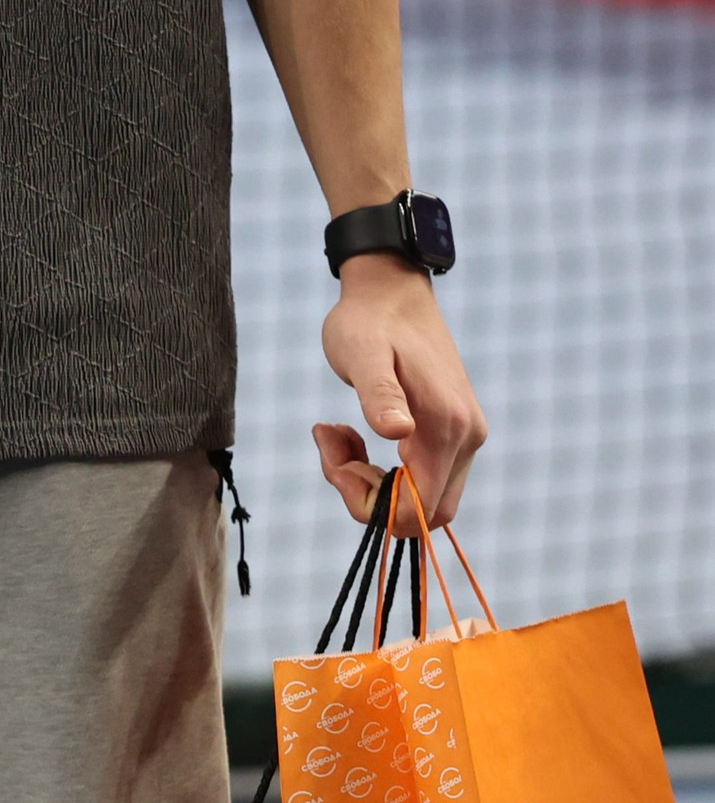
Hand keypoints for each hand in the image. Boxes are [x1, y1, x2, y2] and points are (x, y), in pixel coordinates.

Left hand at [316, 253, 486, 528]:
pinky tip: (357, 434)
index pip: (419, 510)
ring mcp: (465, 435)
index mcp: (446, 426)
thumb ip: (378, 394)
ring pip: (424, 497)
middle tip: (335, 449)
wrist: (392, 289)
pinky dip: (388, 470)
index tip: (337, 459)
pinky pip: (425, 476)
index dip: (372, 505)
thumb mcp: (360, 352)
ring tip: (339, 435)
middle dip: (371, 496)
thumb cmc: (368, 319)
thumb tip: (398, 433)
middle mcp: (466, 438)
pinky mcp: (455, 431)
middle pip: (426, 513)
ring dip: (376, 482)